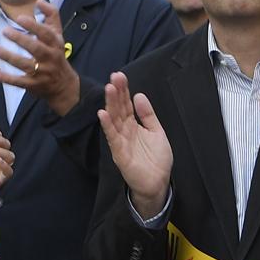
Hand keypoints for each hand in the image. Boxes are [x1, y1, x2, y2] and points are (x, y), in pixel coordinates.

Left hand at [0, 0, 80, 115]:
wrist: (65, 86)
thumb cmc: (57, 55)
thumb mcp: (58, 35)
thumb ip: (51, 16)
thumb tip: (40, 1)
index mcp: (55, 44)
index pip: (46, 34)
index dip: (34, 26)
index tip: (20, 18)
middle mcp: (50, 57)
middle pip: (36, 48)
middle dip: (20, 39)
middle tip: (5, 30)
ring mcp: (42, 72)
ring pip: (25, 64)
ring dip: (10, 57)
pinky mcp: (34, 85)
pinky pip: (20, 82)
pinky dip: (8, 79)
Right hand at [98, 72, 172, 218]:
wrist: (157, 184)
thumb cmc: (156, 160)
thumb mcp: (156, 132)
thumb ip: (148, 115)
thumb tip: (139, 95)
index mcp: (132, 125)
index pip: (126, 104)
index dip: (123, 90)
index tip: (120, 75)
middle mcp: (124, 131)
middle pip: (118, 108)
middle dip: (116, 93)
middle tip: (114, 77)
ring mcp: (120, 142)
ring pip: (114, 120)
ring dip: (110, 104)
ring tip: (109, 89)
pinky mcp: (119, 154)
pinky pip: (112, 138)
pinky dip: (107, 126)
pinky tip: (103, 114)